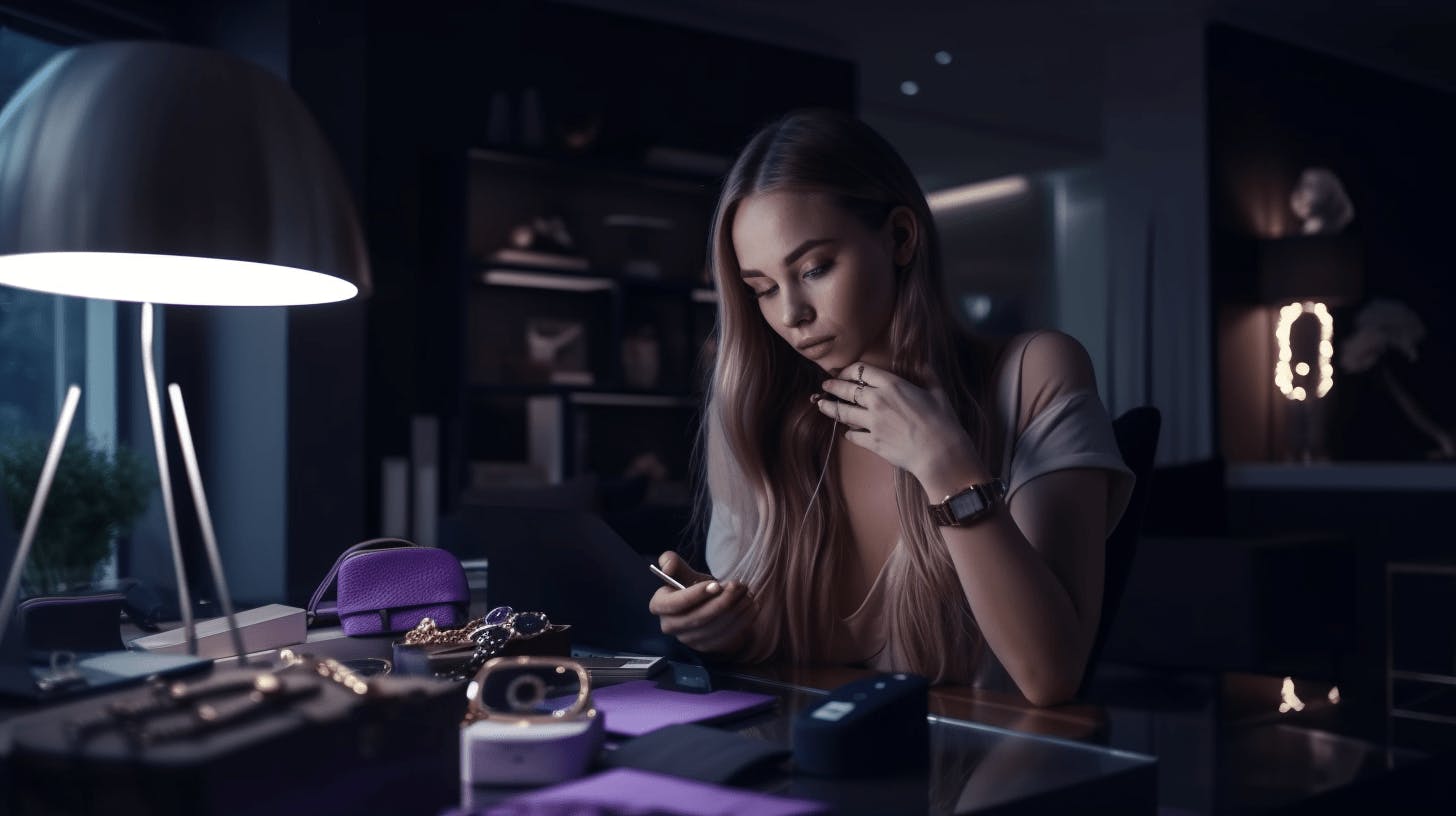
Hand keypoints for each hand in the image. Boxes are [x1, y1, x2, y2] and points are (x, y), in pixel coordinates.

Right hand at [647, 551, 754, 655]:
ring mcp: (688, 640)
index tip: (716, 585)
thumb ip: (674, 564)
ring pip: (713, 627)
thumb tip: (666, 566)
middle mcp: (670, 626)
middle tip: (737, 586)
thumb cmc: (695, 589)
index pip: (672, 604)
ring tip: (747, 593)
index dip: (694, 595)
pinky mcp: (706, 647)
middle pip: (696, 618)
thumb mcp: (685, 574)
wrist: (710, 608)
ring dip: (734, 610)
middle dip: (721, 602)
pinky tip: (751, 606)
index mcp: (659, 605)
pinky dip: (741, 621)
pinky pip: (725, 636)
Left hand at [814, 362, 987, 490]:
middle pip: (846, 389)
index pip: (861, 370)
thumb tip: (922, 362)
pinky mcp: (872, 442)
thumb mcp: (936, 392)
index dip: (848, 370)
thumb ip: (926, 374)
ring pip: (843, 412)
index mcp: (892, 385)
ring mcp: (872, 423)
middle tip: (825, 385)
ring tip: (821, 405)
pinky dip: (848, 433)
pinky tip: (847, 432)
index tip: (843, 372)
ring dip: (830, 408)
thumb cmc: (942, 421)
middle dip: (832, 386)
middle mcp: (877, 401)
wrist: (939, 453)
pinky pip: (852, 435)